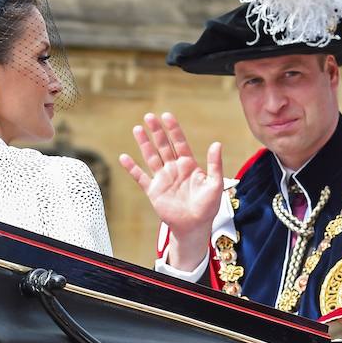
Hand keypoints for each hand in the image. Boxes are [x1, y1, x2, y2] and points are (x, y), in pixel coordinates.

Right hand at [119, 112, 222, 269]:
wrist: (194, 226)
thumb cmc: (208, 206)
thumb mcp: (215, 184)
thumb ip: (214, 164)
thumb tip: (217, 144)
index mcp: (189, 165)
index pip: (180, 143)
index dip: (173, 129)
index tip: (167, 116)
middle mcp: (174, 169)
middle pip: (164, 146)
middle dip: (156, 132)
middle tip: (149, 116)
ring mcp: (163, 179)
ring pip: (151, 157)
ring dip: (144, 144)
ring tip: (137, 129)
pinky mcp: (154, 191)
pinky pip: (141, 177)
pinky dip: (132, 168)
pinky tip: (124, 157)